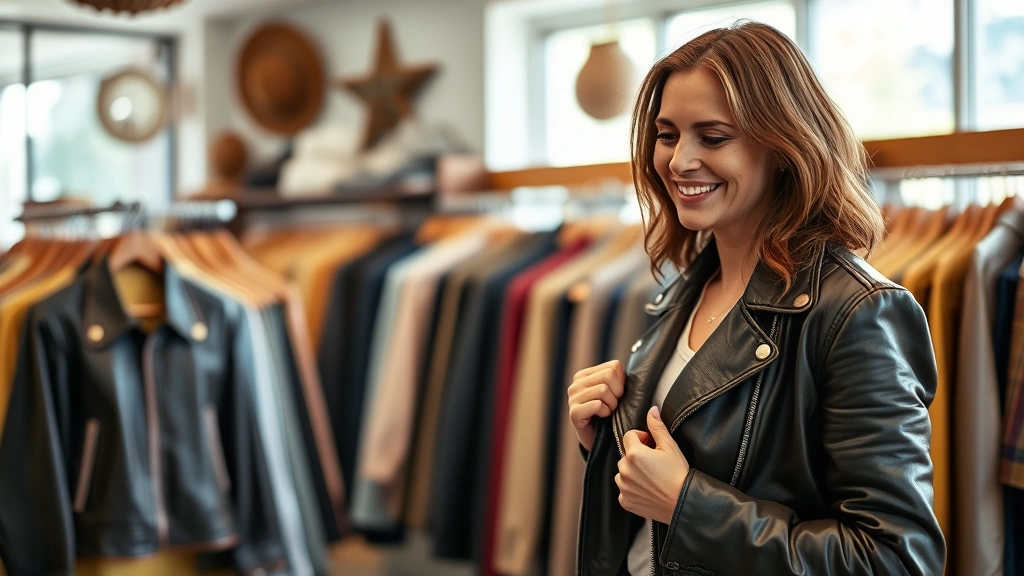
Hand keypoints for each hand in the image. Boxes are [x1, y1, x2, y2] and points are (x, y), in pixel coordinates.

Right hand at [567, 360, 625, 452]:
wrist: (597, 440)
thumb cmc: (608, 415)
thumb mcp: (613, 392)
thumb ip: (618, 379)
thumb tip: (637, 372)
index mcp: (585, 374)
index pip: (614, 366)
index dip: (622, 382)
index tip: (618, 394)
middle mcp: (576, 383)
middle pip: (609, 375)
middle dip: (618, 393)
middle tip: (615, 405)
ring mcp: (572, 397)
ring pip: (603, 389)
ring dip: (612, 404)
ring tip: (609, 411)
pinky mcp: (574, 412)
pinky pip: (598, 405)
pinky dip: (605, 412)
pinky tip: (603, 417)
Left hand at [615, 406, 689, 524]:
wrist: (683, 503)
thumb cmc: (678, 475)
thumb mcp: (670, 447)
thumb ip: (657, 427)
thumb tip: (651, 411)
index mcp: (634, 454)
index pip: (629, 436)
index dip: (641, 438)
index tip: (651, 444)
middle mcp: (624, 470)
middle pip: (625, 455)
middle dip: (637, 455)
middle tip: (653, 462)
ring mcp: (623, 487)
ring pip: (623, 472)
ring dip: (632, 472)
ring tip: (650, 476)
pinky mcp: (625, 500)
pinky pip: (624, 489)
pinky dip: (632, 488)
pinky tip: (647, 489)